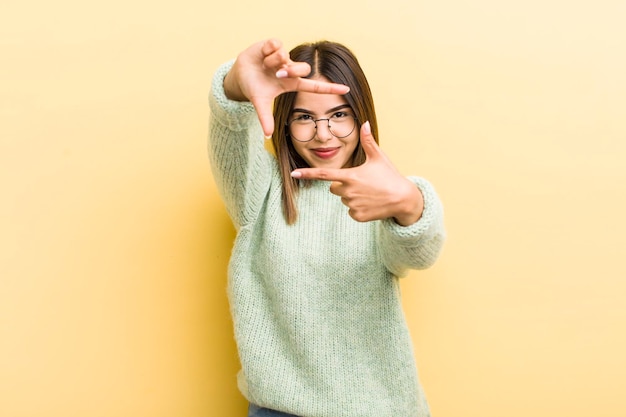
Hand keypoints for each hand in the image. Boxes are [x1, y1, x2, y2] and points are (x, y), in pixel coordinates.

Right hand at [223, 39, 349, 137]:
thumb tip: (267, 136)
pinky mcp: (274, 44)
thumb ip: (265, 118)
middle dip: (290, 71)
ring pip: (285, 56)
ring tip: (264, 66)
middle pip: (303, 68)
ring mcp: (284, 56)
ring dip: (271, 62)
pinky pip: (275, 45)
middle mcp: (291, 69)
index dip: (330, 88)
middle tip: (277, 75)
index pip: (315, 87)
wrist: (239, 74)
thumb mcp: (260, 102)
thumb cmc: (254, 88)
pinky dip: (266, 51)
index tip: (347, 89)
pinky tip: (261, 55)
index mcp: (292, 83)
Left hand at [291, 122, 424, 225]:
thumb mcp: (378, 157)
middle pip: (334, 188)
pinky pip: (351, 211)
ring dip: (352, 197)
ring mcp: (352, 205)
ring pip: (344, 200)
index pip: (324, 175)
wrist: (403, 199)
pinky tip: (371, 204)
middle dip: (343, 185)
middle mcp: (348, 192)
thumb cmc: (390, 176)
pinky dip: (359, 208)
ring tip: (370, 193)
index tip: (293, 173)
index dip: (307, 173)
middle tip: (361, 183)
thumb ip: (368, 141)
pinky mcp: (358, 216)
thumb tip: (364, 123)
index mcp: (350, 176)